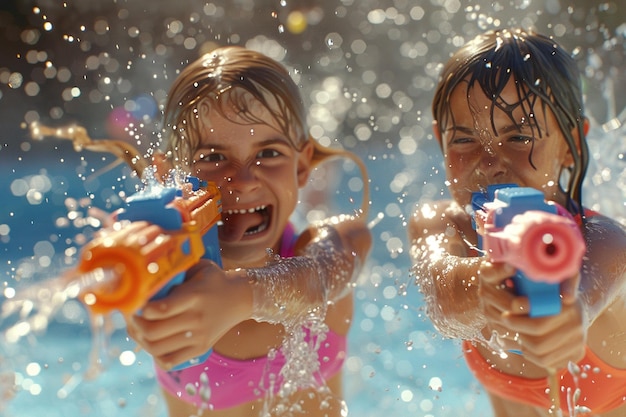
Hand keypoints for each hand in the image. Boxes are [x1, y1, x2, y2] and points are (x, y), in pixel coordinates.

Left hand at [125, 260, 251, 368]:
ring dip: (140, 340)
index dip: (141, 309)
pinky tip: (152, 344)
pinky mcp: (200, 349)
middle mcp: (196, 318)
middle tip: (131, 316)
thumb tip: (146, 277)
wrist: (240, 298)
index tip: (135, 302)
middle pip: (153, 332)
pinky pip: (169, 361)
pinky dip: (154, 356)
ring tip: (137, 329)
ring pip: (156, 348)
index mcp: (194, 296)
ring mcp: (199, 337)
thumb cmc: (213, 280)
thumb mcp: (198, 268)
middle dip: (135, 325)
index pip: (161, 309)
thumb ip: (175, 273)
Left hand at [478, 261, 585, 369]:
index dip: (518, 322)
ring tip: (516, 332)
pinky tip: (526, 342)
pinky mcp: (575, 355)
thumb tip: (567, 296)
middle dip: (517, 333)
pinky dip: (532, 354)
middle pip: (538, 343)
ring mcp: (577, 344)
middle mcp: (577, 330)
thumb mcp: (556, 276)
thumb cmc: (557, 287)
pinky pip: (547, 362)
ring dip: (523, 344)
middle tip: (505, 321)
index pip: (538, 325)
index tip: (506, 314)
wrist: (575, 304)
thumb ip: (557, 280)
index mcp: (570, 311)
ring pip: (540, 354)